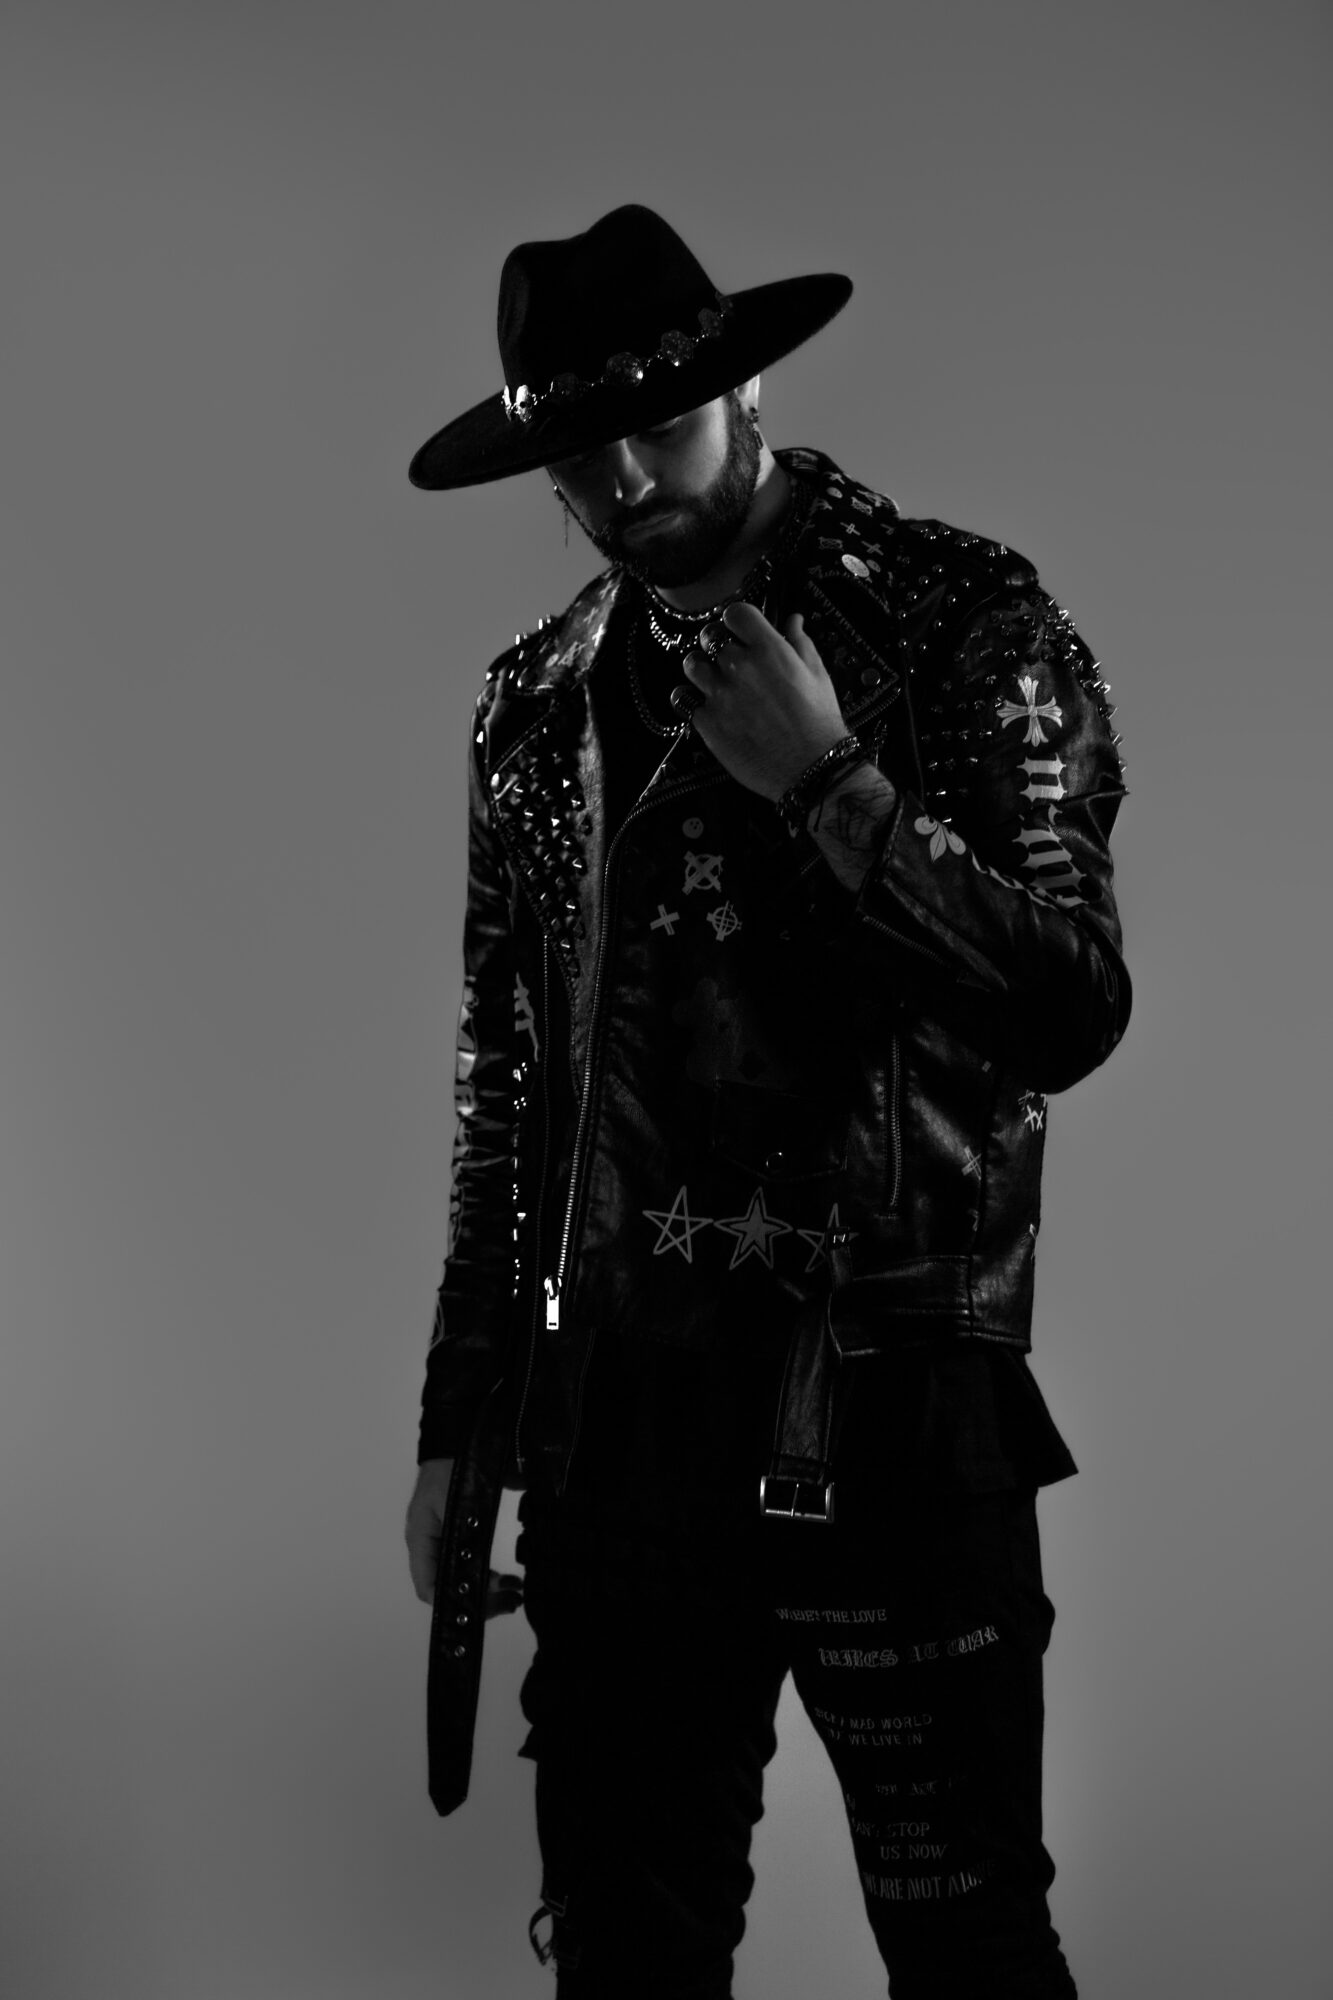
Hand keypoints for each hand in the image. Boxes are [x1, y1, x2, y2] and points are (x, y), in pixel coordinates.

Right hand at [405, 1458, 523, 1615]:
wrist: (458, 1439)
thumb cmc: (454, 1467)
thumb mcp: (457, 1501)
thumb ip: (464, 1535)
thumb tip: (479, 1572)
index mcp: (422, 1540)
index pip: (429, 1588)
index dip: (456, 1603)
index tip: (489, 1604)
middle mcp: (429, 1546)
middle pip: (448, 1588)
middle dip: (480, 1601)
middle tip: (512, 1600)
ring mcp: (443, 1541)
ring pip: (460, 1579)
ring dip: (487, 1591)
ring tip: (515, 1592)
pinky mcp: (458, 1534)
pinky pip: (469, 1564)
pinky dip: (488, 1575)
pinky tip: (508, 1579)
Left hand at [680, 603, 850, 802]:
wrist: (811, 767)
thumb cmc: (818, 722)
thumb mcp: (817, 674)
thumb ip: (800, 642)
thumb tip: (793, 621)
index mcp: (768, 649)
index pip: (735, 613)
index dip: (735, 620)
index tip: (739, 630)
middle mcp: (739, 667)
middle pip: (709, 637)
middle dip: (718, 645)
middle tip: (727, 659)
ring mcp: (720, 695)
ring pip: (692, 666)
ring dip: (701, 669)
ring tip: (713, 681)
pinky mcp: (707, 723)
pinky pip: (686, 702)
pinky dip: (695, 704)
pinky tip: (710, 709)